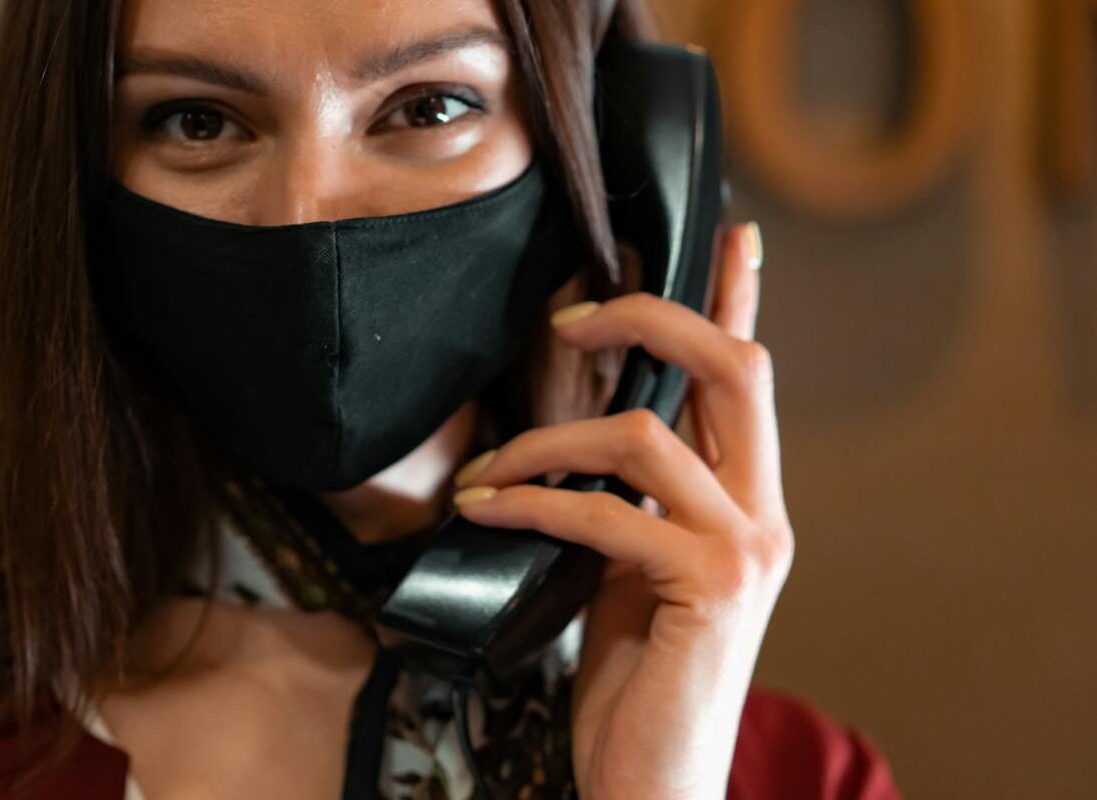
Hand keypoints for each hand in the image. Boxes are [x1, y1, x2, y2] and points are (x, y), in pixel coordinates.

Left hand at [451, 223, 785, 798]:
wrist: (655, 778)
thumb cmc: (634, 678)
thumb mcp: (623, 568)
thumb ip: (621, 500)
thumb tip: (561, 437)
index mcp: (744, 498)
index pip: (749, 378)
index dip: (740, 298)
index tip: (733, 232)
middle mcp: (763, 512)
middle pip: (731, 367)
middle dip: (646, 321)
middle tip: (566, 320)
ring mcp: (746, 548)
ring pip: (648, 436)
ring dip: (547, 441)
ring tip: (484, 474)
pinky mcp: (712, 588)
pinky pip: (606, 514)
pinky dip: (532, 502)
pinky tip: (485, 509)